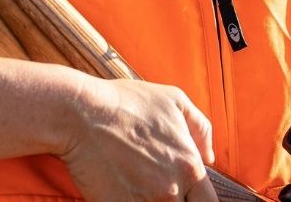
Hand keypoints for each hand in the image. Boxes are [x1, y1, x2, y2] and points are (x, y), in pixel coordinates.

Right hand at [59, 76, 218, 201]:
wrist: (80, 113)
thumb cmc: (125, 102)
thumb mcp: (172, 99)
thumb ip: (200, 127)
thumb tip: (209, 157)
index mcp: (189, 166)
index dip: (197, 200)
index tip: (185, 194)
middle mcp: (171, 190)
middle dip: (174, 201)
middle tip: (156, 187)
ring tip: (139, 187)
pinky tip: (122, 192)